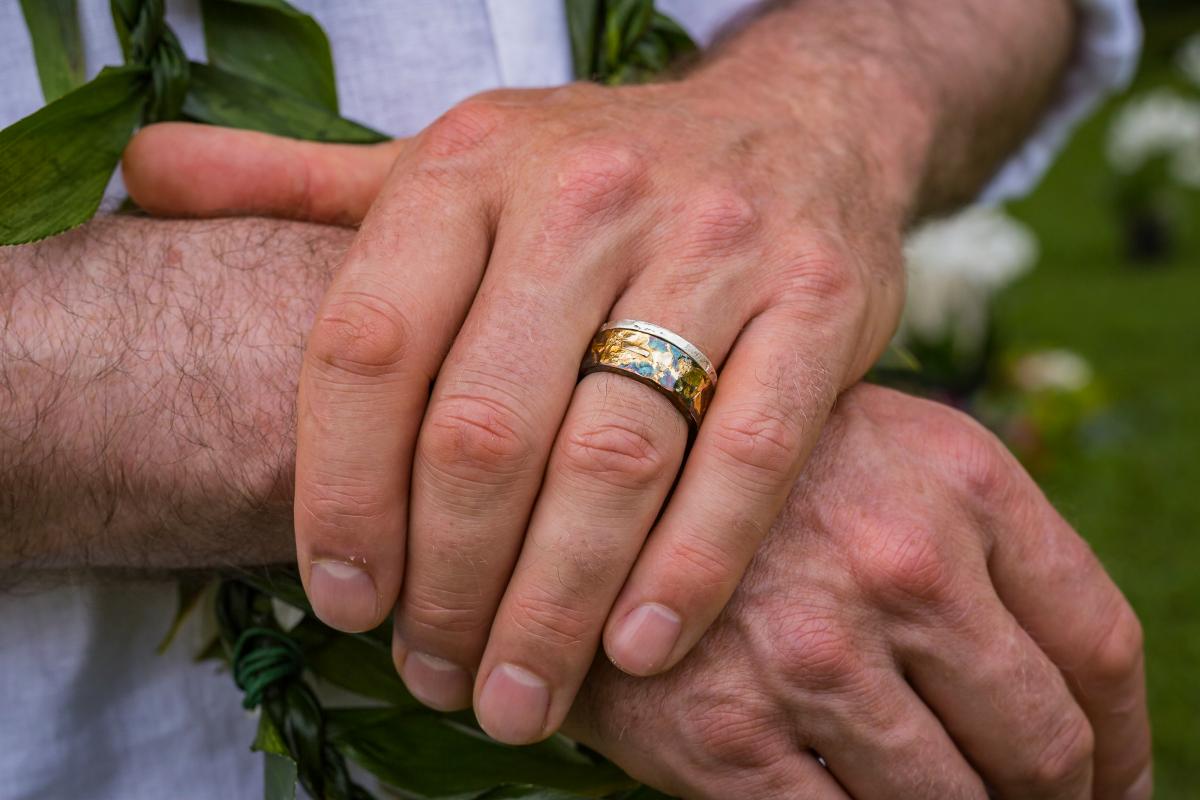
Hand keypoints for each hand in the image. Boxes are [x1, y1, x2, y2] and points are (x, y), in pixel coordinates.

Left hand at [123, 70, 909, 743]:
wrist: (791, 125)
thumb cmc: (597, 170)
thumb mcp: (452, 158)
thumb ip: (307, 182)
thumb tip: (150, 175)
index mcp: (472, 166)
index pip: (371, 344)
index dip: (337, 493)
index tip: (345, 601)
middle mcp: (588, 196)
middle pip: (488, 427)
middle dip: (450, 582)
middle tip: (439, 674)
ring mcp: (715, 247)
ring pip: (614, 455)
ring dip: (555, 603)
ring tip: (520, 695)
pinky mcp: (819, 306)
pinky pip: (746, 457)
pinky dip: (691, 566)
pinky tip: (642, 648)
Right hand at [564, 384, 1150, 799]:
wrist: (577, 480)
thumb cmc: (746, 466)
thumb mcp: (880, 448)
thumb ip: (980, 544)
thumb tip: (1069, 691)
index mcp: (959, 482)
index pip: (1099, 647)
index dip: (1124, 741)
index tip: (1112, 779)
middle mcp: (899, 565)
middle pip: (1042, 743)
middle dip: (1052, 799)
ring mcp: (812, 656)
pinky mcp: (725, 736)